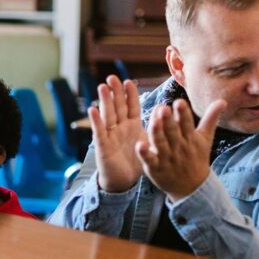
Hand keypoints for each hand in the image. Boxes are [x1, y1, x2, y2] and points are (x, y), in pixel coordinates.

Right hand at [90, 75, 144, 192]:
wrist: (124, 181)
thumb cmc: (136, 160)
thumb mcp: (148, 140)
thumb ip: (154, 126)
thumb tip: (165, 110)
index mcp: (131, 125)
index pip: (130, 106)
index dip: (129, 94)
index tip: (129, 81)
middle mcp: (119, 127)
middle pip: (117, 106)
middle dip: (115, 92)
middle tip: (112, 77)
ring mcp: (110, 135)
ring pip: (107, 115)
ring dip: (104, 101)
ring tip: (102, 87)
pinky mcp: (103, 146)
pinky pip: (99, 132)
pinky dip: (96, 121)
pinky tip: (92, 110)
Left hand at [135, 98, 225, 200]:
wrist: (192, 187)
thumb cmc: (196, 157)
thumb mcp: (205, 138)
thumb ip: (211, 118)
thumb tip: (223, 101)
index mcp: (190, 138)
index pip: (187, 124)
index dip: (183, 114)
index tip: (179, 102)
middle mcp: (178, 147)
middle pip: (173, 133)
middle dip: (168, 121)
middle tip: (163, 109)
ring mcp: (166, 158)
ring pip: (161, 144)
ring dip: (157, 133)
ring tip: (153, 121)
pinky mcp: (155, 167)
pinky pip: (149, 160)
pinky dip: (145, 154)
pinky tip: (140, 145)